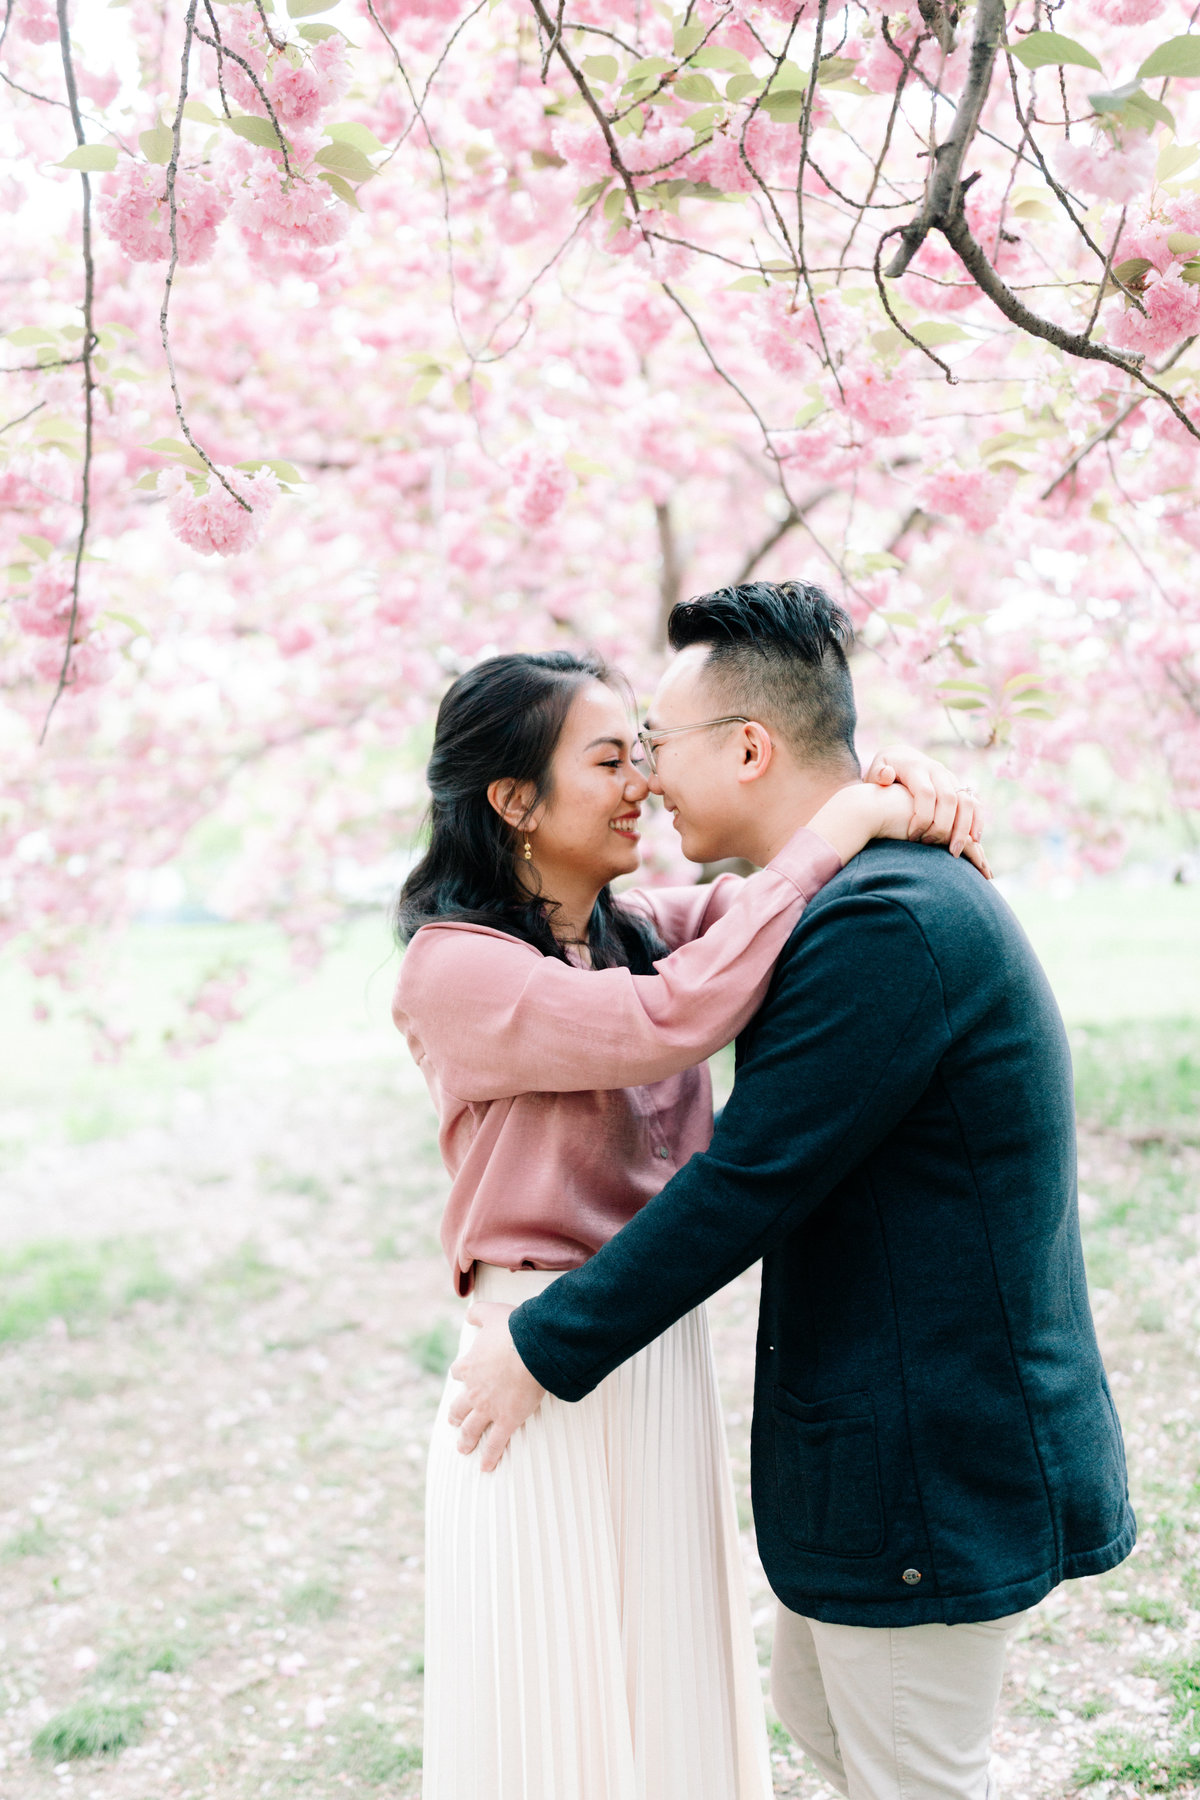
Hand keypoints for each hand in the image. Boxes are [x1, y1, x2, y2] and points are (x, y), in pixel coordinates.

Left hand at [446, 1301, 545, 1471]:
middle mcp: (474, 1390)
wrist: (531, 1349)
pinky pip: (495, 1443)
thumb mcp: (491, 1313)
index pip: (459, 1372)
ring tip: (463, 1448)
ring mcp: (488, 1408)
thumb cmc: (514, 1329)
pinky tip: (486, 1467)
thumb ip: (478, 1313)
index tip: (464, 1376)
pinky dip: (490, 1456)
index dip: (462, 1373)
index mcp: (469, 1365)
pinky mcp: (506, 1420)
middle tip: (455, 1421)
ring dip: (466, 1439)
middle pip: (458, 1407)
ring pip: (471, 1428)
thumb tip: (469, 1314)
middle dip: (456, 1415)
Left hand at [865, 745, 991, 878]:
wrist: (901, 757)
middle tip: (931, 846)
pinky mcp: (960, 787)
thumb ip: (878, 774)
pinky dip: (977, 821)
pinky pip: (975, 804)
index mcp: (916, 767)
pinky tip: (973, 840)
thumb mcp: (875, 769)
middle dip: (943, 827)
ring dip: (963, 828)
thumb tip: (887, 775)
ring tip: (955, 851)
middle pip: (949, 799)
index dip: (922, 817)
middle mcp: (937, 771)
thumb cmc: (884, 772)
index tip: (912, 837)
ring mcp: (951, 778)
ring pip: (967, 802)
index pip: (926, 793)